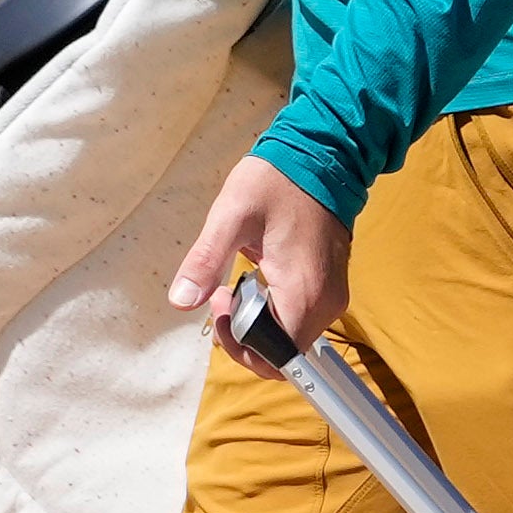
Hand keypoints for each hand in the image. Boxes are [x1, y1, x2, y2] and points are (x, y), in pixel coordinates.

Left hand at [171, 152, 348, 375]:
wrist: (324, 154)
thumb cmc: (277, 181)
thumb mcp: (231, 216)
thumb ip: (206, 261)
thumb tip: (180, 300)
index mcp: (302, 293)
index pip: (275, 358)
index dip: (241, 348)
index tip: (220, 305)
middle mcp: (325, 303)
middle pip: (283, 354)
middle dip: (245, 337)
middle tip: (221, 295)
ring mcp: (332, 296)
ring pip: (292, 338)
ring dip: (258, 324)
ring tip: (236, 285)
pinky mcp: (330, 286)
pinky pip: (301, 318)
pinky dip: (274, 311)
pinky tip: (257, 279)